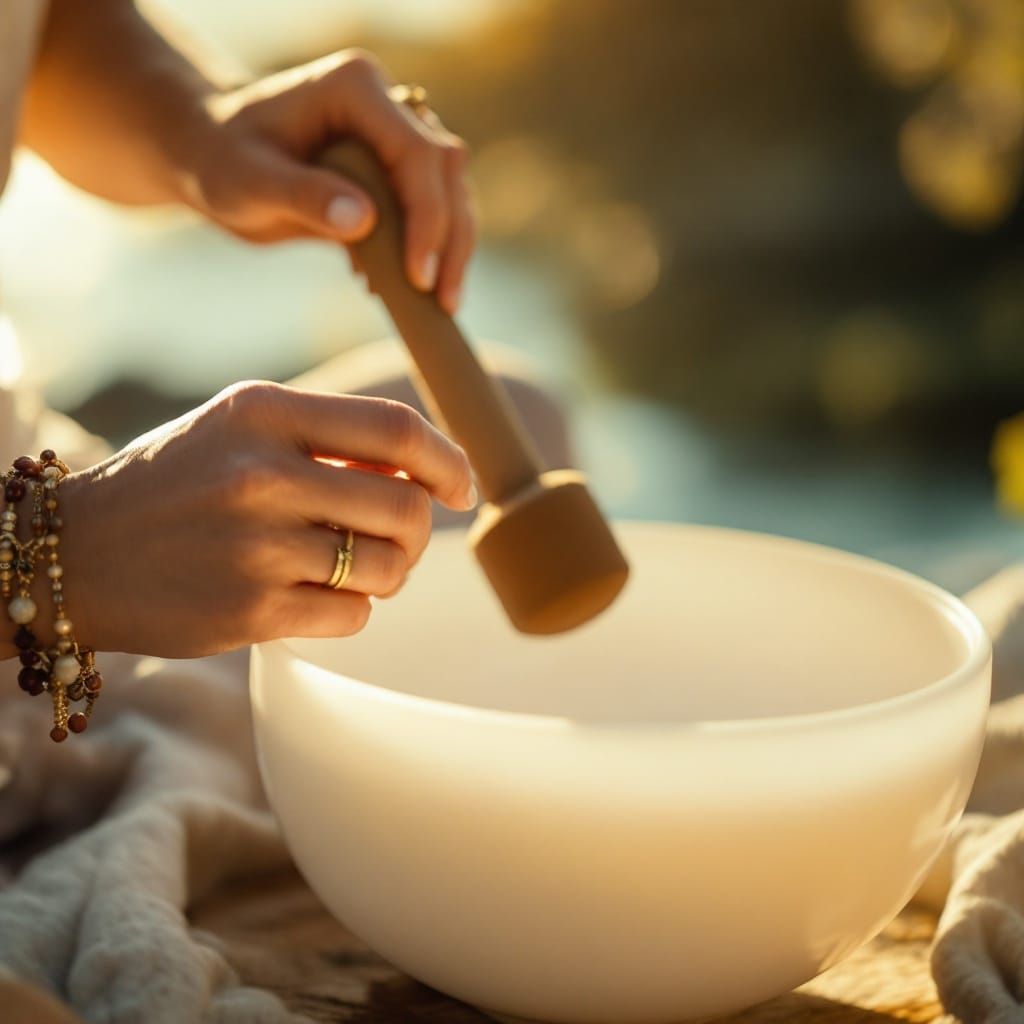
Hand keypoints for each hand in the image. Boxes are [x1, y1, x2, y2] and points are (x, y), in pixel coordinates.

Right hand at [50, 381, 475, 657]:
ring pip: (389, 568)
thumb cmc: (174, 484)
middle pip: (407, 507)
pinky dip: (350, 609)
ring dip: (388, 573)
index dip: (448, 460)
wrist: (72, 554)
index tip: (462, 488)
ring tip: (350, 565)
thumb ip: (325, 437)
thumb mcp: (237, 430)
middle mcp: (261, 474)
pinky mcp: (250, 612)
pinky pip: (354, 615)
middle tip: (397, 537)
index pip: (395, 429)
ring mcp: (256, 547)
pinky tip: (312, 595)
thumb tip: (426, 468)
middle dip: (420, 530)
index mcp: (262, 411)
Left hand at [190, 50, 474, 313]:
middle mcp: (387, 107)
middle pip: (447, 173)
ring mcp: (394, 138)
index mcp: (356, 90)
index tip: (418, 275)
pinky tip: (400, 288)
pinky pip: (431, 211)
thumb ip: (303, 195)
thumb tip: (363, 221)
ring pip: (451, 193)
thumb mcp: (248, 180)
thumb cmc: (220, 160)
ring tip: (439, 303)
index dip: (426, 216)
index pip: (416, 154)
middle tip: (443, 300)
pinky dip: (427, 251)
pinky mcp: (393, 173)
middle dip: (452, 239)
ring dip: (452, 249)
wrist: (211, 158)